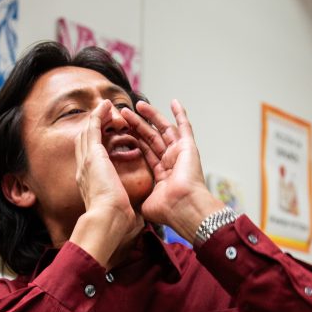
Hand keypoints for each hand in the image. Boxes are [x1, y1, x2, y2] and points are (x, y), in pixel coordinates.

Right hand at [68, 100, 139, 267]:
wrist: (106, 220)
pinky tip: (105, 106)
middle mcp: (84, 170)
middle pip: (86, 142)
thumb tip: (135, 219)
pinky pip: (93, 128)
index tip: (105, 141)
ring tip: (105, 107)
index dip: (98, 147)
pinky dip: (99, 116)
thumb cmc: (113, 222)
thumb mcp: (118, 213)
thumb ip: (123, 209)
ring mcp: (86, 160)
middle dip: (95, 128)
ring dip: (96, 118)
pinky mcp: (92, 154)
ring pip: (88, 132)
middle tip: (104, 116)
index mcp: (90, 183)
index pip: (92, 160)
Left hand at [121, 100, 222, 239]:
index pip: (146, 152)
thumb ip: (139, 197)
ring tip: (138, 104)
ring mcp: (180, 154)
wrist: (183, 207)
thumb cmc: (167, 209)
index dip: (135, 140)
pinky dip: (180, 114)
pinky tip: (173, 102)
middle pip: (151, 138)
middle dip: (137, 125)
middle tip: (124, 113)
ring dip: (151, 116)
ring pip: (163, 130)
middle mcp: (171, 162)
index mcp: (162, 175)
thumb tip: (129, 203)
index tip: (123, 130)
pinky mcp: (188, 147)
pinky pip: (185, 127)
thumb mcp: (146, 202)